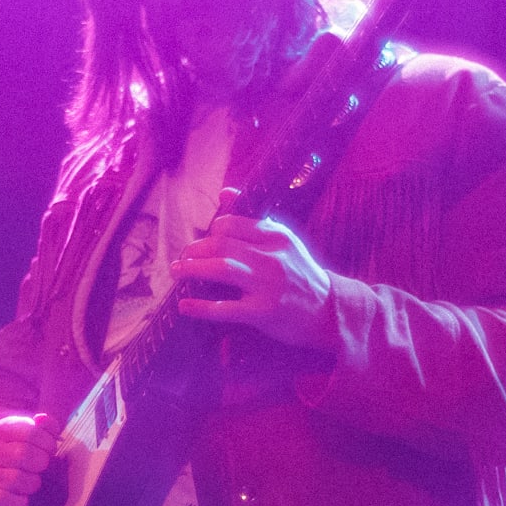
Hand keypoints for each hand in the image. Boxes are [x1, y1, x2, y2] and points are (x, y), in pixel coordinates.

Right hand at [0, 412, 60, 505]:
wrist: (5, 473)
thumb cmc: (27, 449)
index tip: (50, 448)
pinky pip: (8, 500)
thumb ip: (45, 425)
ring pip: (18, 478)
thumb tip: (42, 420)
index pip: (31, 433)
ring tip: (34, 479)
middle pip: (24, 454)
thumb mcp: (37, 432)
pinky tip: (24, 497)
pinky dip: (21, 501)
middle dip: (42, 461)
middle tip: (43, 464)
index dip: (48, 442)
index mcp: (2, 430)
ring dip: (34, 482)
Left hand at [171, 194, 336, 349]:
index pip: (232, 224)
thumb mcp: (283, 240)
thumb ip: (254, 219)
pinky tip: (185, 306)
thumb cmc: (300, 274)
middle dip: (196, 250)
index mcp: (276, 236)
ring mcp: (268, 285)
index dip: (212, 232)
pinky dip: (201, 307)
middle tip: (183, 258)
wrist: (328, 310)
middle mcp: (272, 257)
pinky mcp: (264, 312)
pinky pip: (225, 308)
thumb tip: (224, 192)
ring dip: (193, 269)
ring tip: (177, 271)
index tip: (204, 242)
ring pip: (221, 269)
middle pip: (222, 245)